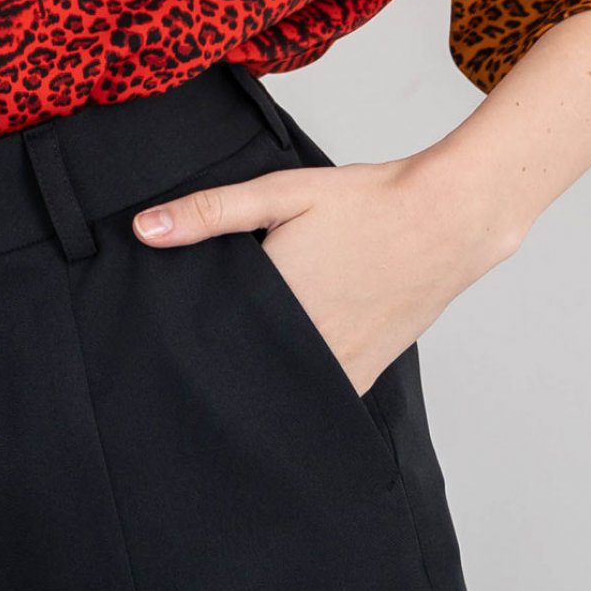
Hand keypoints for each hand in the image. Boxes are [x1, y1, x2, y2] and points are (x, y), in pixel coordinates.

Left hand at [131, 148, 519, 396]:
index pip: (204, 338)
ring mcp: (337, 365)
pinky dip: (292, 390)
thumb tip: (143, 230)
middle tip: (181, 358)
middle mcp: (304, 343)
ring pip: (275, 391)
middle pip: (237, 369)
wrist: (447, 220)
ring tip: (228, 368)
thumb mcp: (282, 193)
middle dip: (211, 363)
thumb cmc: (366, 202)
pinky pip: (314, 397)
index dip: (178, 340)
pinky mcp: (362, 374)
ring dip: (252, 381)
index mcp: (274, 300)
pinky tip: (276, 376)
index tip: (155, 340)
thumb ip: (210, 212)